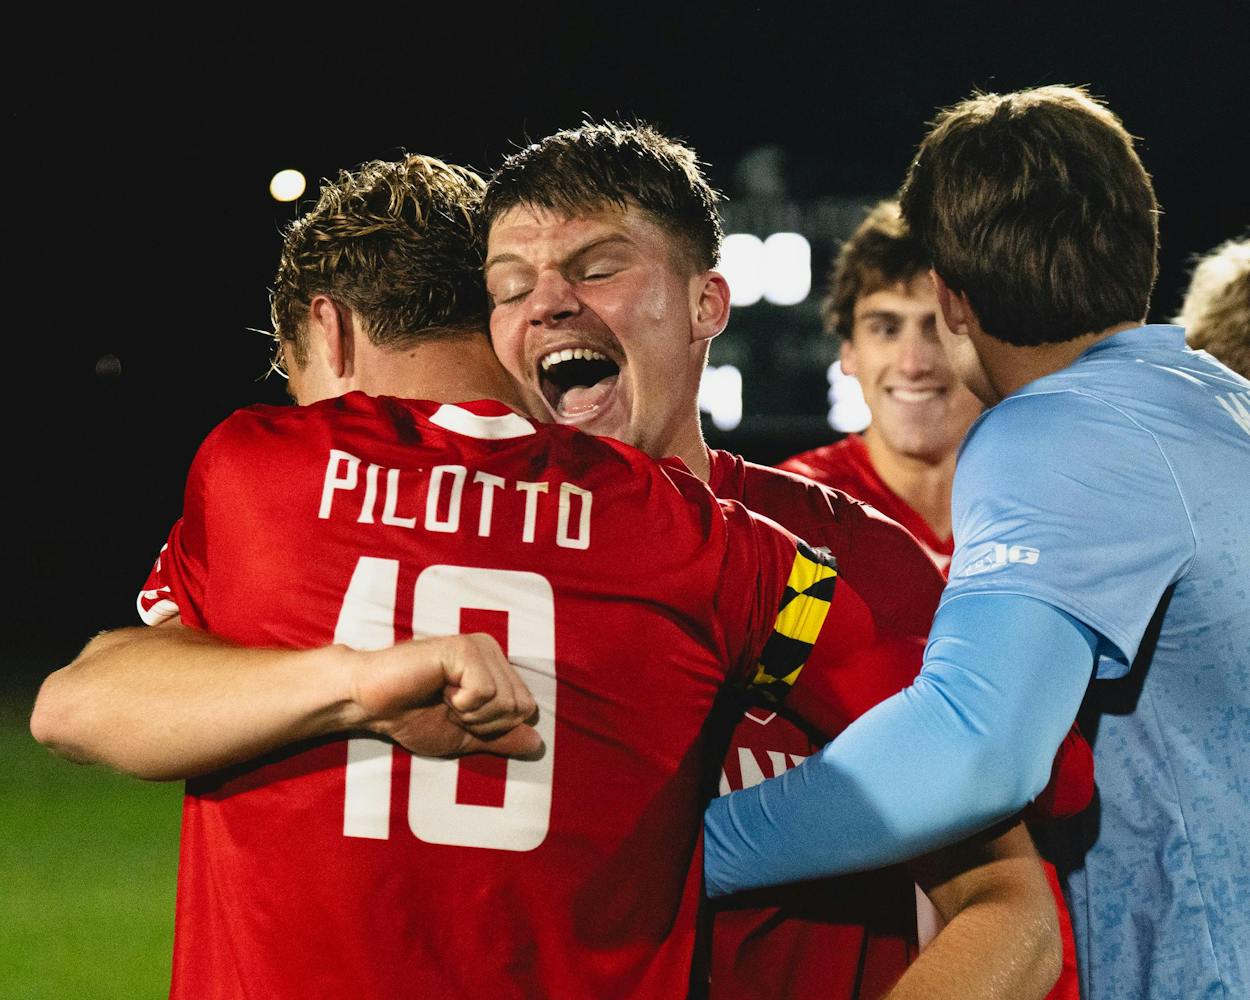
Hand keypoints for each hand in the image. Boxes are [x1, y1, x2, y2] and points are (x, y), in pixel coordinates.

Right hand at [347, 633, 541, 758]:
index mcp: (496, 668)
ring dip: (471, 714)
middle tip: (449, 708)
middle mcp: (493, 651)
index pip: (526, 710)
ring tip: (442, 698)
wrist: (372, 704)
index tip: (459, 717)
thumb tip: (538, 744)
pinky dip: (461, 704)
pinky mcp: (464, 647)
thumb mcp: (464, 737)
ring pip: (506, 700)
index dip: (493, 727)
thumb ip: (501, 739)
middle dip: (484, 722)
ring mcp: (480, 646)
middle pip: (521, 706)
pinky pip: (485, 691)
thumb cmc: (412, 717)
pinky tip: (438, 689)